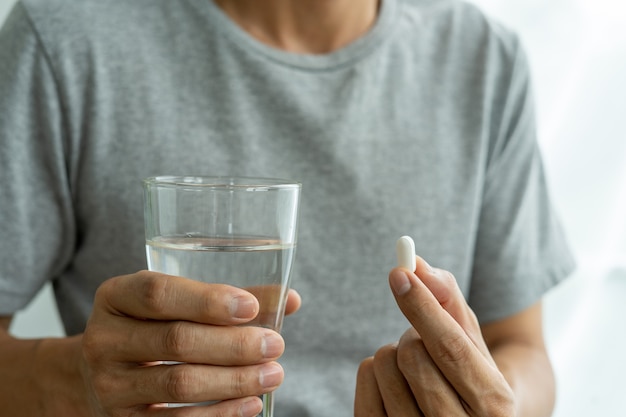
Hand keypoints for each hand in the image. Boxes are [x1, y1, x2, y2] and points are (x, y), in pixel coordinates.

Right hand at [81, 270, 299, 416]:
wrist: (99, 376)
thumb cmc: (151, 328)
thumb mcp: (173, 304)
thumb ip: (227, 299)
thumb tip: (289, 299)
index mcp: (116, 297)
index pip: (157, 293)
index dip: (207, 300)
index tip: (250, 307)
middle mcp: (104, 339)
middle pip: (176, 340)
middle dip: (233, 345)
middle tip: (275, 345)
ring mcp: (110, 385)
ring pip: (179, 384)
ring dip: (234, 381)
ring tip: (273, 374)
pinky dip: (220, 414)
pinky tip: (251, 404)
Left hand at [355, 257, 514, 416]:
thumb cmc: (468, 374)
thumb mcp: (472, 341)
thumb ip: (448, 300)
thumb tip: (418, 265)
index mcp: (493, 403)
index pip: (450, 348)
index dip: (422, 307)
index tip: (400, 272)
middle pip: (411, 354)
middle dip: (413, 335)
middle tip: (426, 346)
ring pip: (383, 364)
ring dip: (394, 352)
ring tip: (415, 370)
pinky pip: (365, 377)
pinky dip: (375, 367)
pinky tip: (396, 382)